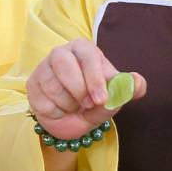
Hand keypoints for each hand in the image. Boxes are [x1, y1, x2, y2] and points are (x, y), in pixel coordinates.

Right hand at [26, 39, 145, 140]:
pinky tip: (61, 110)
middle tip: (88, 105)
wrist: (72, 121)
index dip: (94, 77)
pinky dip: (56, 111)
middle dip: (79, 89)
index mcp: (84, 49)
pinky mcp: (32, 85)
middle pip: (64, 64)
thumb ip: (127, 89)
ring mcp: (43, 68)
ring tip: (75, 106)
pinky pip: (42, 99)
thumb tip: (138, 82)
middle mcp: (61, 53)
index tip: (101, 99)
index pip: (87, 54)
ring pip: (53, 84)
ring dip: (68, 103)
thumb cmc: (94, 102)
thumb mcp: (113, 99)